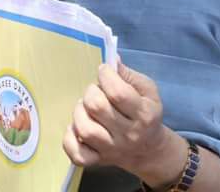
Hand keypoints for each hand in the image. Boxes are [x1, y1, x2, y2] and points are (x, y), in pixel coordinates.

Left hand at [63, 63, 183, 185]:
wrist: (149, 150)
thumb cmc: (145, 114)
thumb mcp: (148, 91)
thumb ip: (129, 75)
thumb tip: (111, 60)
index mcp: (143, 115)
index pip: (118, 93)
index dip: (105, 76)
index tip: (104, 71)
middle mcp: (128, 134)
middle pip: (97, 108)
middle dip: (91, 92)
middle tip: (96, 91)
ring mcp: (111, 149)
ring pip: (85, 129)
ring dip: (80, 112)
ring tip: (86, 108)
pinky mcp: (98, 160)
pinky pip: (77, 154)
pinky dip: (70, 139)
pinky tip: (77, 128)